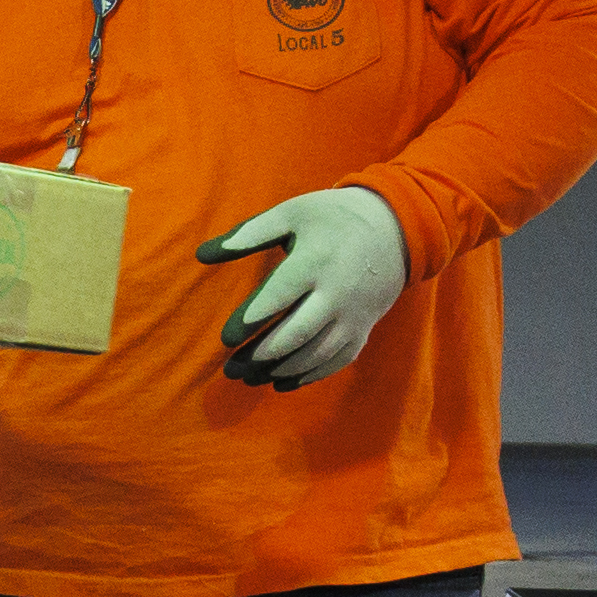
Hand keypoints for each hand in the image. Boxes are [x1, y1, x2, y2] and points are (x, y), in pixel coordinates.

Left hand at [196, 187, 408, 388]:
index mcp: (315, 261)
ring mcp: (354, 316)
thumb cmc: (332, 218)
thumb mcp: (291, 213)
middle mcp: (337, 293)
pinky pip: (337, 360)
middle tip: (231, 368)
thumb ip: (247, 234)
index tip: (226, 338)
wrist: (395, 228)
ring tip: (249, 378)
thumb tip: (202, 254)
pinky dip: (309, 376)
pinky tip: (282, 382)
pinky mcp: (364, 329)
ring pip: (316, 353)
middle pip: (297, 334)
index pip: (278, 297)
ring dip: (280, 370)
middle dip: (261, 355)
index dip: (250, 320)